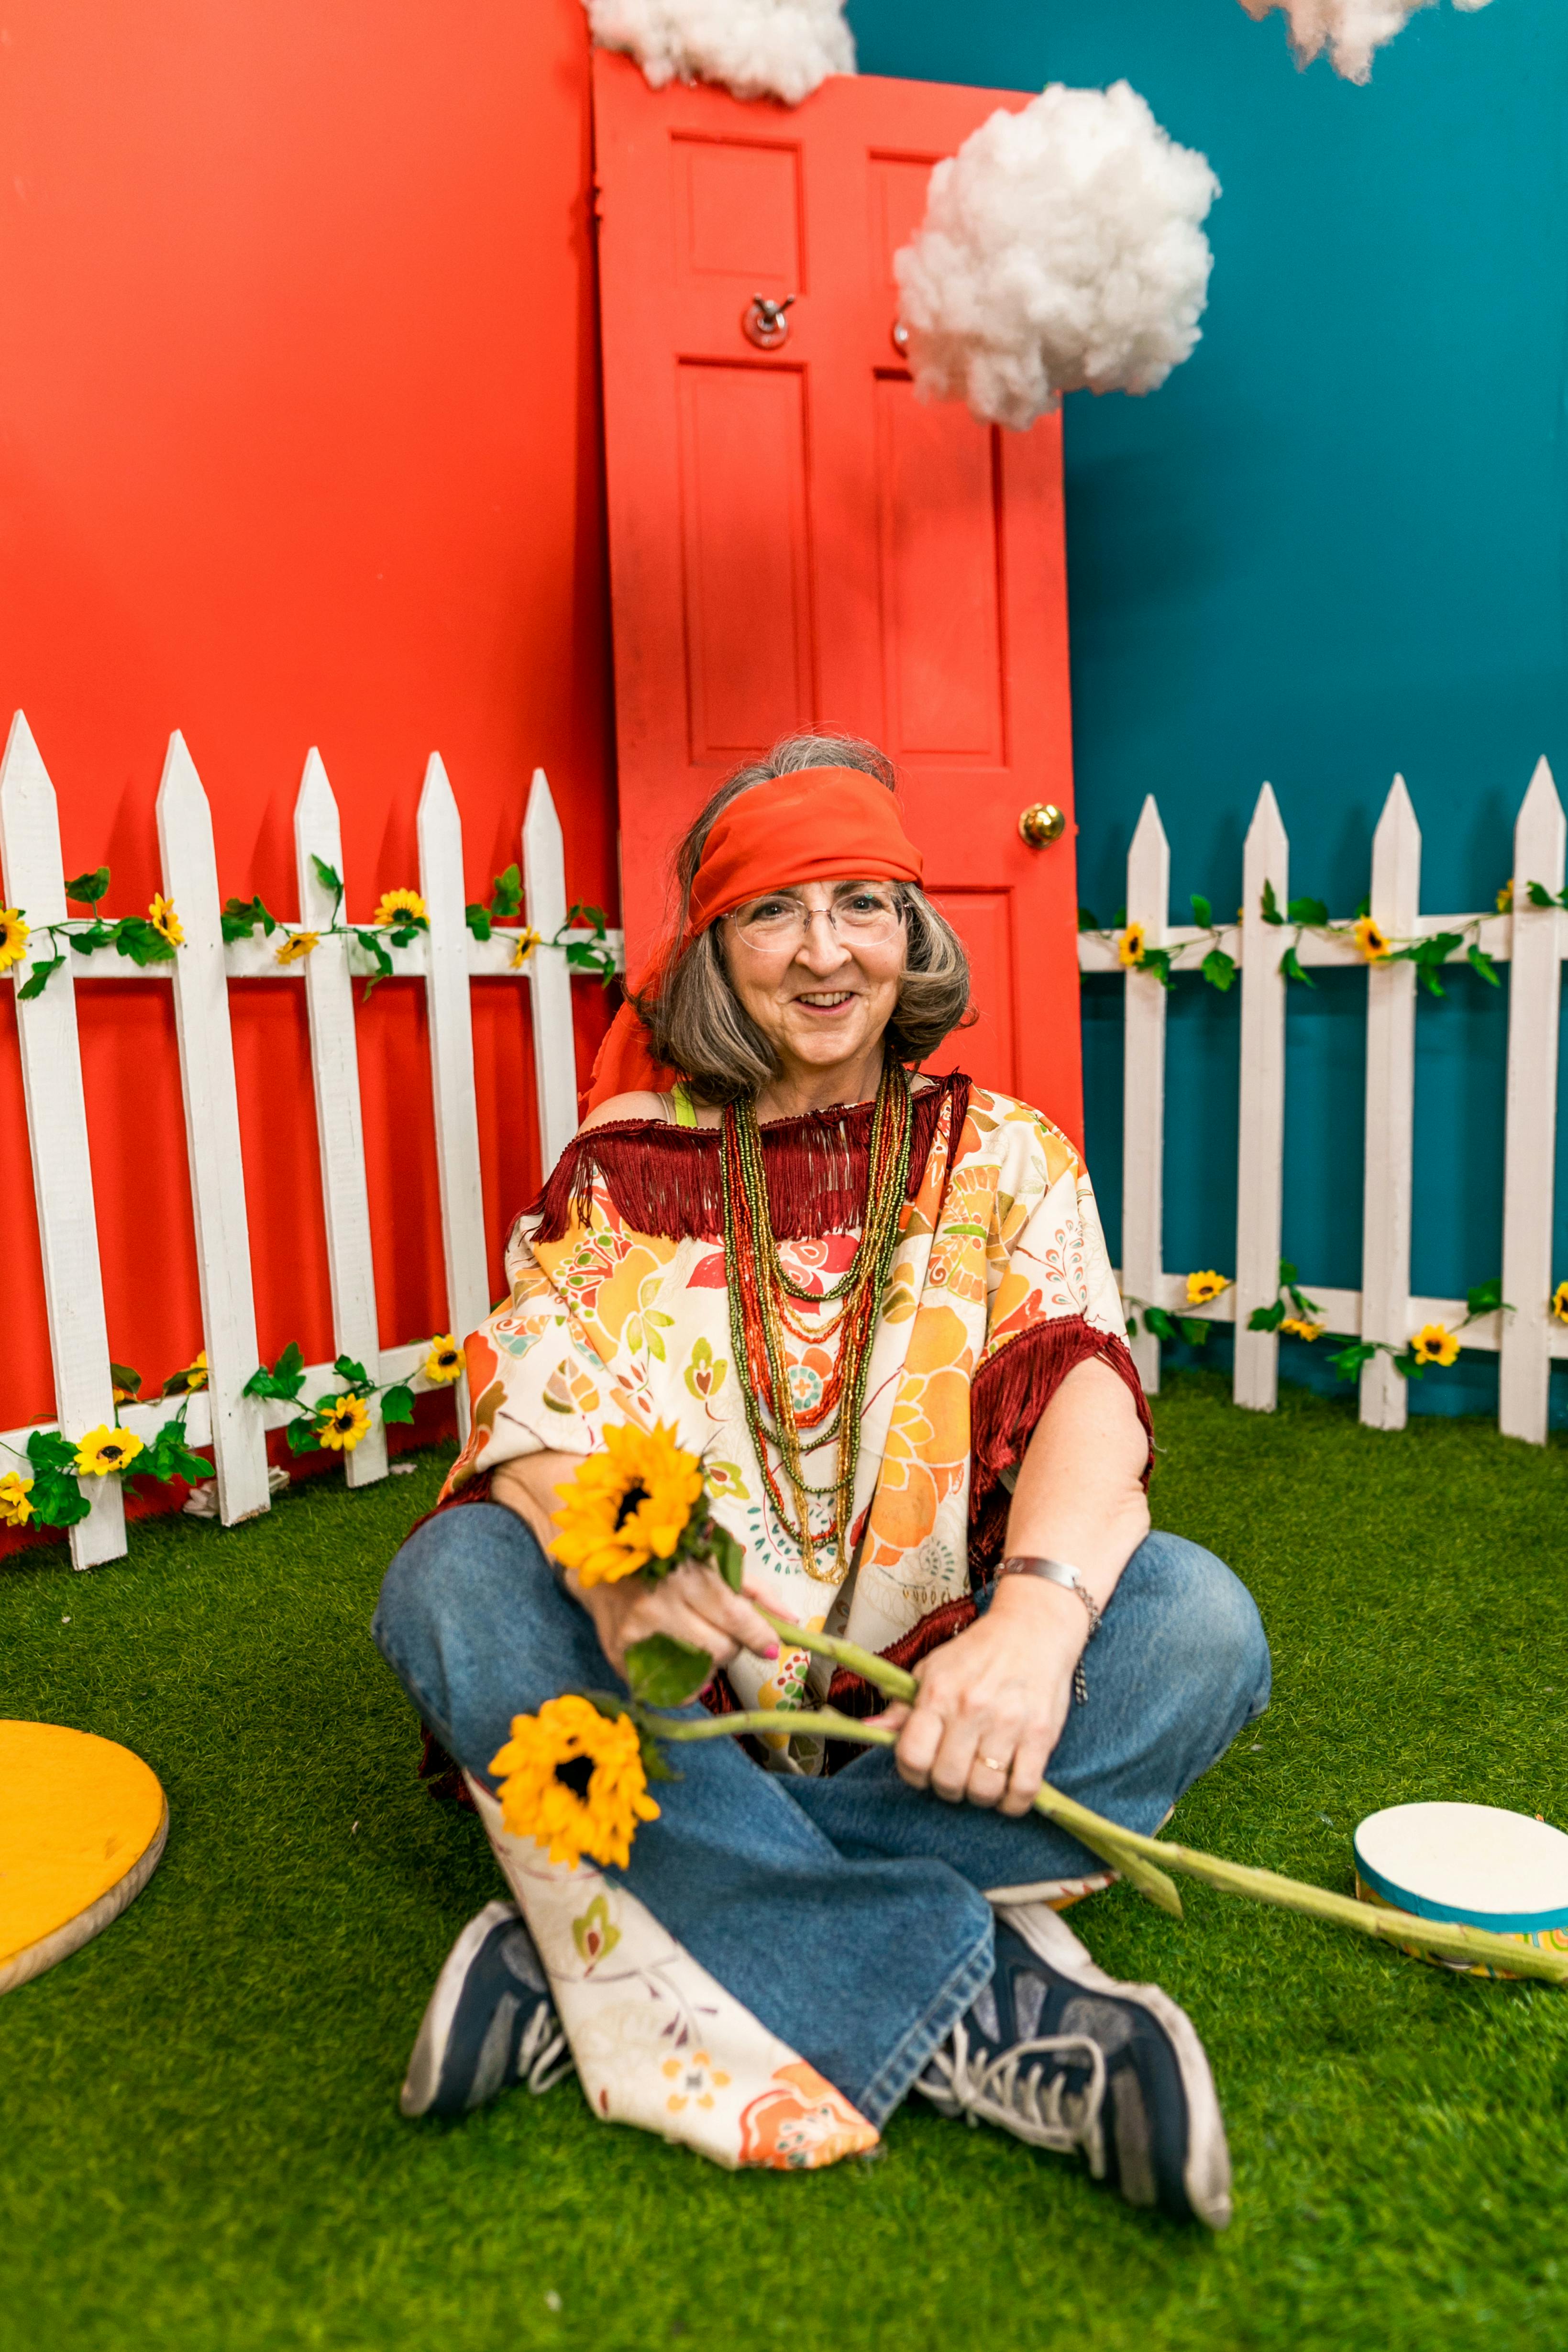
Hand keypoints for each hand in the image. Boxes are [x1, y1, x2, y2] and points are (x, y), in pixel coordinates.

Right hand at [576, 1561, 785, 1686]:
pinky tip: (683, 1662)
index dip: (759, 1635)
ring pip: (696, 1671)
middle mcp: (657, 1604)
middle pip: (718, 1649)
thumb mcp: (712, 1559)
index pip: (732, 1616)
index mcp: (684, 1573)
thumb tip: (792, 1622)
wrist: (601, 1560)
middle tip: (725, 1633)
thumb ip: (754, 1590)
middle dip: (733, 1646)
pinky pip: (666, 1688)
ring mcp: (635, 1634)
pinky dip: (685, 1683)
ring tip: (701, 1640)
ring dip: (710, 1663)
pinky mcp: (618, 1655)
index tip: (772, 1647)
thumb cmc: (667, 1557)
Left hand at [873, 1580, 1084, 1816]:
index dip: (913, 1774)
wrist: (1033, 1628)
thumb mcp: (932, 1669)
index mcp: (938, 1692)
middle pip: (947, 1779)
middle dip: (947, 1787)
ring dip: (979, 1797)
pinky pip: (1023, 1789)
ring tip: (981, 1781)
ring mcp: (1008, 1723)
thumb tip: (870, 1727)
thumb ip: (903, 1705)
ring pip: (984, 1790)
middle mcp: (971, 1708)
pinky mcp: (1042, 1735)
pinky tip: (1008, 1790)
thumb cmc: (978, 1652)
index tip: (922, 1771)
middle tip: (954, 1776)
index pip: (912, 1756)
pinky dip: (1013, 1802)